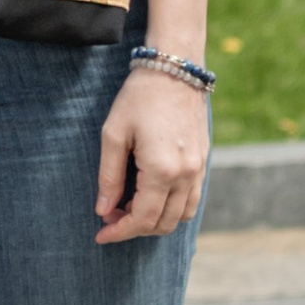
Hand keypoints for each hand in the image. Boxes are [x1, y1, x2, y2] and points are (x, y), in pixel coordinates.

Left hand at [95, 63, 210, 242]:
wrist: (174, 70)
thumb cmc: (139, 98)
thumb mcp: (114, 134)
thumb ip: (109, 176)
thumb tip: (103, 211)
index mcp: (162, 170)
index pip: (142, 218)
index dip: (119, 232)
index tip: (100, 234)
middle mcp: (186, 175)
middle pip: (162, 224)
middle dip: (134, 228)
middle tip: (110, 218)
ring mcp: (199, 170)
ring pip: (181, 217)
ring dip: (155, 222)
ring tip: (128, 208)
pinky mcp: (204, 162)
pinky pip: (192, 201)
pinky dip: (173, 209)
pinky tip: (151, 197)